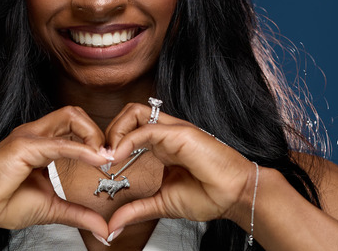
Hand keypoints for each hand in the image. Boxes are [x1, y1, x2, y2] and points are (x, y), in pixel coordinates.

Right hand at [0, 106, 111, 238]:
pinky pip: (59, 144)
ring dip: (93, 135)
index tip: (110, 160)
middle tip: (109, 157)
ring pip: (70, 117)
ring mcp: (29, 136)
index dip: (96, 138)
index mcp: (42, 142)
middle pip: (75, 113)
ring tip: (104, 158)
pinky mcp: (23, 146)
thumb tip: (104, 230)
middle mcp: (36, 133)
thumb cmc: (5, 203)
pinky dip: (82, 150)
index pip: (75, 124)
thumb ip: (79, 214)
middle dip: (98, 131)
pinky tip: (96, 160)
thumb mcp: (52, 208)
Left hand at [104, 102, 256, 232]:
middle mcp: (164, 133)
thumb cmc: (210, 195)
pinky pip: (147, 128)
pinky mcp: (180, 133)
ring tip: (110, 155)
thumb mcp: (162, 203)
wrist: (236, 196)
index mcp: (160, 146)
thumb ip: (136, 210)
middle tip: (102, 157)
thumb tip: (112, 226)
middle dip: (108, 132)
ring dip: (115, 130)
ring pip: (134, 112)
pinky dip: (128, 139)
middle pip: (127, 114)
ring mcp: (172, 130)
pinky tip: (119, 156)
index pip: (128, 130)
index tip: (101, 166)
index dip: (111, 143)